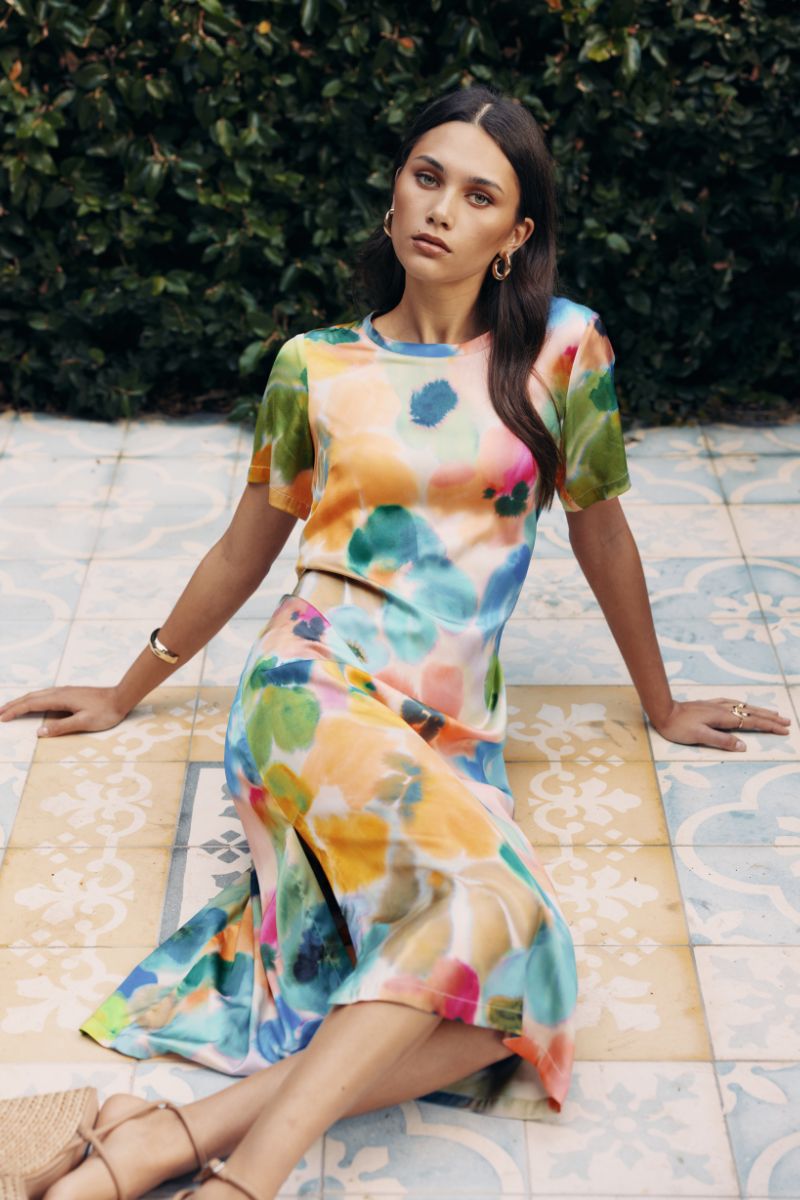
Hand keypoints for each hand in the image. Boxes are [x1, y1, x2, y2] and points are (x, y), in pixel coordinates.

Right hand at [0, 686, 129, 737]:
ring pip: (37, 695)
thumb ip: (61, 727)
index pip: (31, 704)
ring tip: (11, 707)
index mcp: (60, 698)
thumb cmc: (106, 711)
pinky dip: (33, 699)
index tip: (2, 717)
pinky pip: (45, 695)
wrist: (121, 697)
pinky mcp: (70, 693)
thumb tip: (39, 732)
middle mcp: (60, 692)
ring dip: (22, 701)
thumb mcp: (84, 722)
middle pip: (31, 697)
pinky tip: (34, 703)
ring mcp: (64, 691)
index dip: (15, 711)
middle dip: (13, 704)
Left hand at [651, 696, 791, 751]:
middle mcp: (722, 709)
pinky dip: (743, 704)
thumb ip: (722, 741)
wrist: (662, 711)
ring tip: (773, 713)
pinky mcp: (708, 704)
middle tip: (787, 722)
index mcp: (723, 718)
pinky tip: (742, 704)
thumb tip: (744, 745)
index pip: (752, 722)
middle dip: (770, 718)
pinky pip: (731, 702)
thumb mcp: (700, 737)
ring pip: (743, 706)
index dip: (769, 726)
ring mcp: (715, 705)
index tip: (784, 730)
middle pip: (752, 713)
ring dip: (759, 710)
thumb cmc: (678, 727)